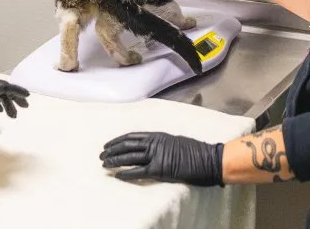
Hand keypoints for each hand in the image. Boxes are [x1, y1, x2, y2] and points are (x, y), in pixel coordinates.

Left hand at [100, 132, 223, 186]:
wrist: (208, 159)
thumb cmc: (195, 151)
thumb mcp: (175, 140)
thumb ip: (162, 143)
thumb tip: (151, 147)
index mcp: (158, 134)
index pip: (132, 136)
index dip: (118, 140)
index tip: (108, 144)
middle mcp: (155, 143)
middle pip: (127, 145)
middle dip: (112, 150)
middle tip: (101, 155)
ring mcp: (157, 155)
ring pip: (129, 157)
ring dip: (115, 161)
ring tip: (105, 164)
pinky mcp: (159, 169)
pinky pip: (138, 171)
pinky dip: (126, 173)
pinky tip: (117, 175)